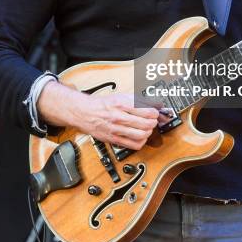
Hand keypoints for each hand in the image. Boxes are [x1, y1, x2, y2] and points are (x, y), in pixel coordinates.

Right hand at [38, 82, 164, 148]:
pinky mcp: (114, 139)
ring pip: (142, 135)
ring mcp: (117, 129)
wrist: (85, 113)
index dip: (156, 112)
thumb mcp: (121, 96)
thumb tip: (155, 104)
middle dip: (154, 122)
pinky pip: (133, 145)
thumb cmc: (104, 104)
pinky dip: (142, 142)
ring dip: (149, 132)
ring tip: (148, 128)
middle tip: (153, 120)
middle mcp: (119, 117)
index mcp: (122, 103)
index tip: (156, 111)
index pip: (147, 110)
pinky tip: (141, 137)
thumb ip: (138, 100)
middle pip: (146, 123)